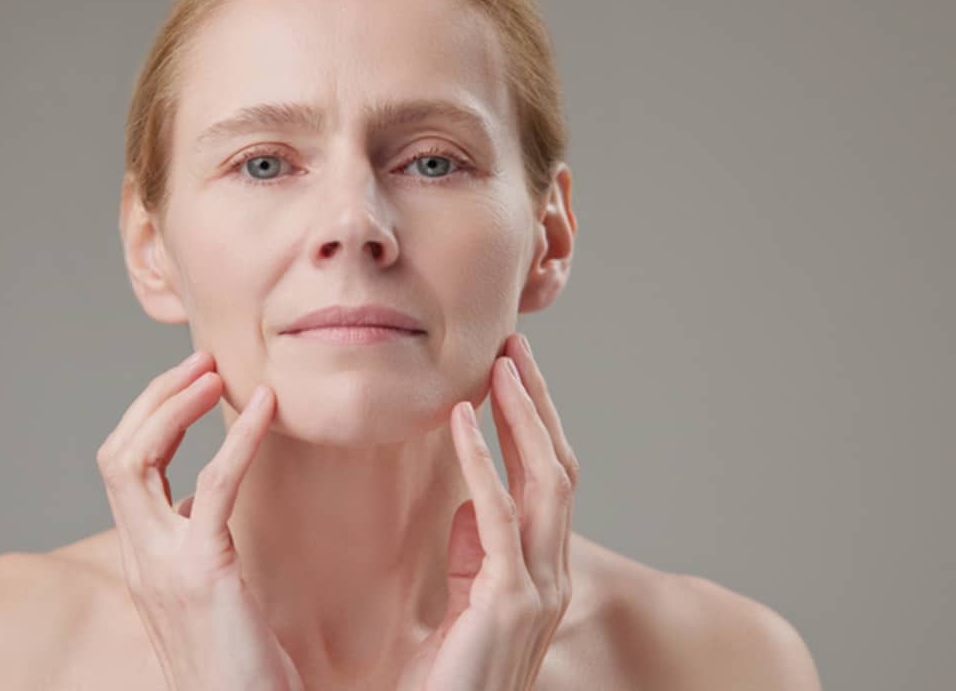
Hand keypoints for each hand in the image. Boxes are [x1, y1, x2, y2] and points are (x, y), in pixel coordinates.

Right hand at [95, 351, 303, 690]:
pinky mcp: (201, 572)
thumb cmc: (240, 668)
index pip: (124, 470)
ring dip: (173, 405)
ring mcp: (164, 564)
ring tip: (214, 372)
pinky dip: (237, 438)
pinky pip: (211, 486)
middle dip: (153, 399)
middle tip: (201, 363)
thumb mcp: (208, 594)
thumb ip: (198, 548)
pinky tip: (266, 408)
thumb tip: (206, 507)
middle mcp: (141, 557)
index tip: (192, 385)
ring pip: (135, 460)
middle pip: (116, 454)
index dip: (151, 418)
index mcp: (144, 558)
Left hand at [397, 333, 579, 690]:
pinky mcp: (509, 602)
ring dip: (523, 417)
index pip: (546, 477)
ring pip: (545, 481)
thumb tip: (468, 503)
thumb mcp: (461, 600)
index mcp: (539, 569)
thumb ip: (472, 554)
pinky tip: (461, 423)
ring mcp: (538, 588)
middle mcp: (551, 574)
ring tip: (501, 365)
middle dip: (537, 403)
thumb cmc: (445, 678)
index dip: (532, 421)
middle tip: (514, 345)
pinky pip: (499, 518)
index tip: (510, 371)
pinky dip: (483, 463)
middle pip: (556, 466)